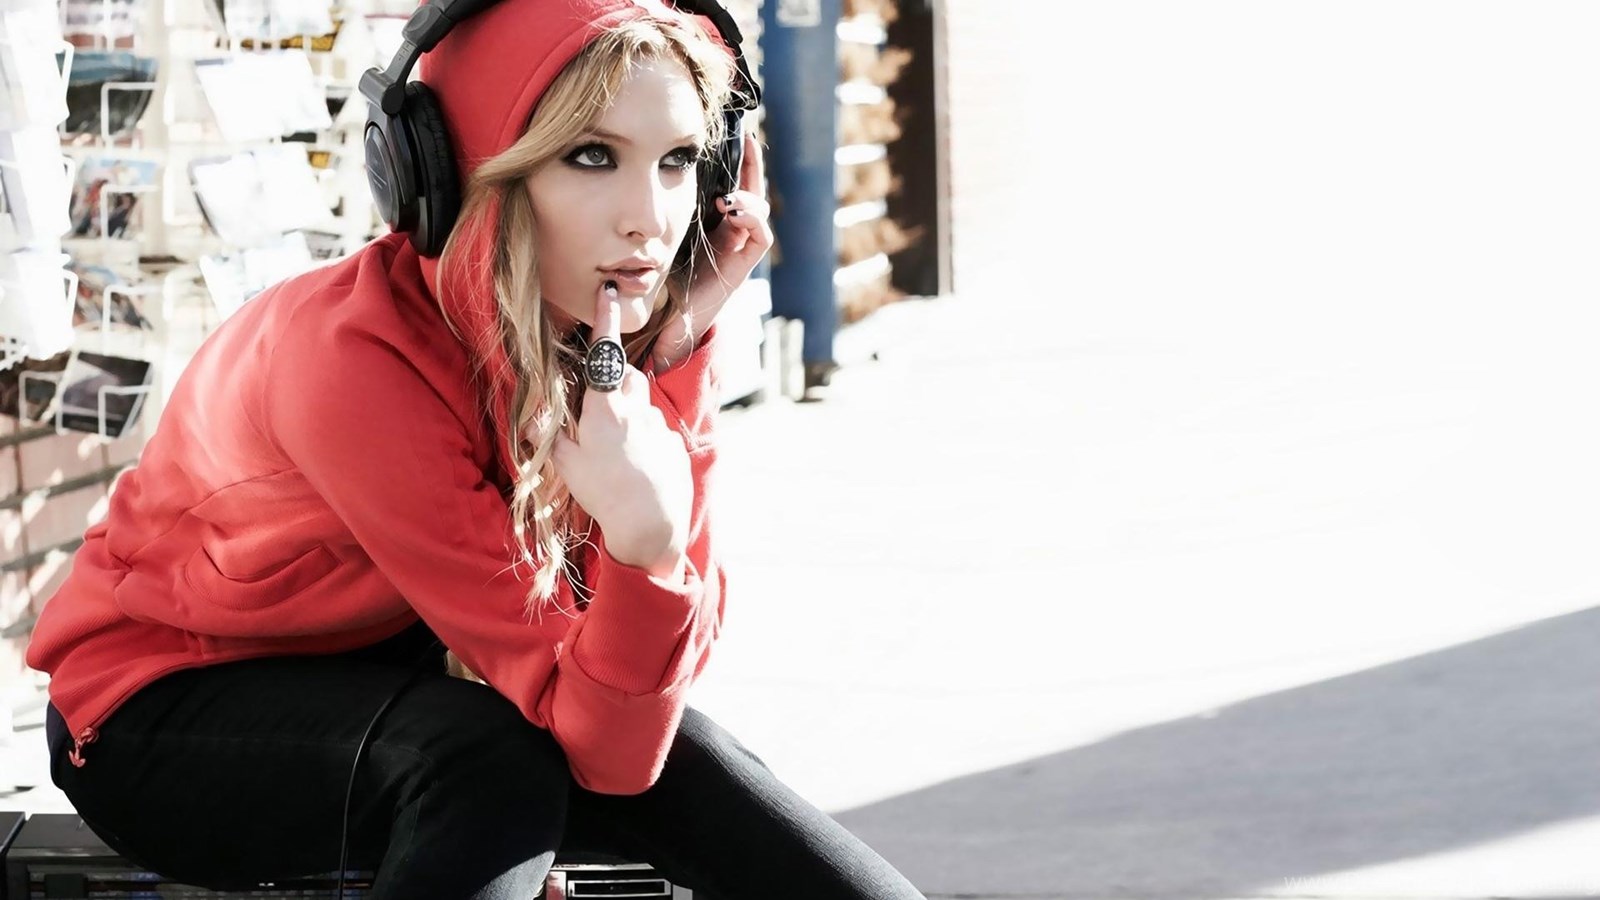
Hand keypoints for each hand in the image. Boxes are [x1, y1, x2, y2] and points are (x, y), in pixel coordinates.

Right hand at [549, 282, 691, 577]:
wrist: (651, 525)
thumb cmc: (603, 493)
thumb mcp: (565, 463)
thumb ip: (548, 433)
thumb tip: (530, 414)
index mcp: (606, 409)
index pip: (605, 354)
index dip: (605, 322)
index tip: (608, 294)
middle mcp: (637, 410)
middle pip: (628, 376)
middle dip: (615, 380)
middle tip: (598, 408)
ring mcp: (659, 425)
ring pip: (643, 405)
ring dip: (629, 414)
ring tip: (616, 449)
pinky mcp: (674, 442)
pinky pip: (656, 430)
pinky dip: (644, 438)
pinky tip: (635, 466)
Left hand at [653, 130, 772, 370]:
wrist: (668, 325)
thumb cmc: (658, 282)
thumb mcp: (657, 237)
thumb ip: (655, 214)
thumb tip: (639, 177)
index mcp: (712, 225)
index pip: (731, 185)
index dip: (736, 161)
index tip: (735, 133)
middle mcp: (730, 234)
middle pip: (751, 191)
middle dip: (751, 165)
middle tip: (747, 139)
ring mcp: (739, 249)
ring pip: (759, 210)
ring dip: (748, 195)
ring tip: (727, 193)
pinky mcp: (742, 266)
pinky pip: (760, 236)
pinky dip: (751, 218)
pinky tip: (731, 209)